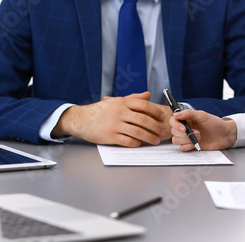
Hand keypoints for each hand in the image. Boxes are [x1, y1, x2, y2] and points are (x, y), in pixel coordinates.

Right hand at [52, 92, 168, 146]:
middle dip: (156, 127)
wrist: (81, 120)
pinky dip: (137, 143)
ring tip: (155, 140)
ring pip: (138, 132)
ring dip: (149, 137)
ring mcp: (114, 124)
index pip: (144, 105)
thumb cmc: (101, 111)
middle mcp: (119, 112)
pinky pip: (128, 141)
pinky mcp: (110, 136)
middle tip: (163, 131)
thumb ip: (133, 98)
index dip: (156, 111)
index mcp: (122, 102)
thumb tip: (148, 94)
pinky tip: (141, 143)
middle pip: (143, 120)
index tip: (163, 117)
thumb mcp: (116, 101)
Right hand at [169, 109, 237, 150]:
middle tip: (197, 132)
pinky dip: (187, 147)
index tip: (183, 128)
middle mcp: (185, 128)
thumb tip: (176, 114)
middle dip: (184, 134)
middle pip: (174, 132)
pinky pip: (182, 148)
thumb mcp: (202, 115)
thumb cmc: (215, 124)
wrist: (224, 135)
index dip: (176, 125)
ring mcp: (187, 138)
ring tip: (199, 137)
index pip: (173, 121)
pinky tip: (195, 144)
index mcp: (187, 119)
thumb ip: (188, 113)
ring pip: (176, 140)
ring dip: (187, 140)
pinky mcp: (190, 146)